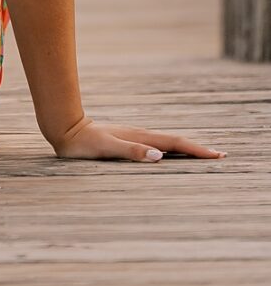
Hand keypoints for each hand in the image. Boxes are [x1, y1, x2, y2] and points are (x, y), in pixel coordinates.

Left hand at [51, 114, 223, 161]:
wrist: (65, 129)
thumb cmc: (84, 143)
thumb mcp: (107, 148)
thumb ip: (132, 151)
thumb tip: (159, 156)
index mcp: (140, 137)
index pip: (175, 144)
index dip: (196, 150)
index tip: (217, 155)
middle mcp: (140, 135)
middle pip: (175, 141)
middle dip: (197, 148)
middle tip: (219, 155)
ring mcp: (134, 137)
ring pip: (166, 142)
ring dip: (185, 148)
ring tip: (201, 155)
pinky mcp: (127, 140)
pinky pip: (156, 145)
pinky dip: (170, 150)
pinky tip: (170, 154)